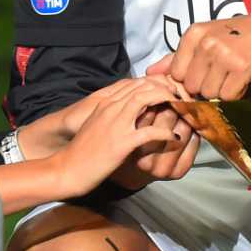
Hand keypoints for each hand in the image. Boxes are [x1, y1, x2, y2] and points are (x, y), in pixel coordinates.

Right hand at [54, 78, 196, 197]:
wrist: (67, 168)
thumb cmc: (84, 150)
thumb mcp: (99, 125)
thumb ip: (115, 114)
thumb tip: (137, 111)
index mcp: (106, 102)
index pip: (137, 82)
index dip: (158, 83)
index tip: (172, 91)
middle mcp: (112, 107)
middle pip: (145, 86)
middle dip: (167, 89)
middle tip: (183, 99)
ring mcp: (116, 123)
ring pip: (148, 100)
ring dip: (168, 104)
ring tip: (182, 112)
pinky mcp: (122, 142)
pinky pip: (150, 131)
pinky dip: (166, 133)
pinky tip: (175, 138)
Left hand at [149, 5, 250, 99]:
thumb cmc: (238, 36)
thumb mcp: (205, 39)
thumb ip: (176, 57)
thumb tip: (150, 71)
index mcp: (193, 34)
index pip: (176, 74)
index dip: (191, 78)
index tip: (206, 69)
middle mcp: (206, 43)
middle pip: (192, 86)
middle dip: (206, 85)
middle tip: (222, 71)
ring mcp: (224, 55)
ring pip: (209, 94)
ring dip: (222, 90)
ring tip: (233, 73)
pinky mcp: (242, 68)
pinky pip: (228, 96)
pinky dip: (236, 92)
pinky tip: (242, 78)